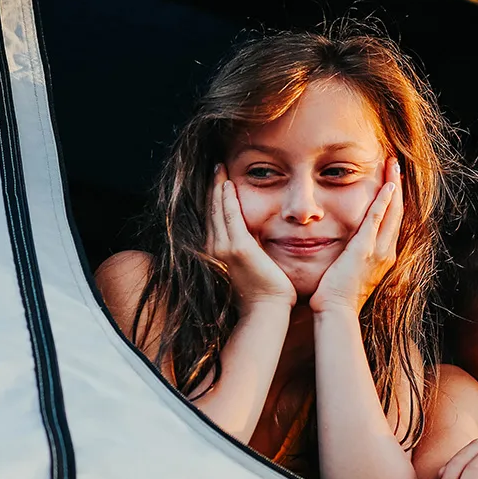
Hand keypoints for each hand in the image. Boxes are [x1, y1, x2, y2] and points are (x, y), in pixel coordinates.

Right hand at [207, 166, 295, 308]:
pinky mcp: (238, 249)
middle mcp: (214, 249)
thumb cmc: (264, 295)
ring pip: (217, 210)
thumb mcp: (250, 268)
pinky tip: (228, 184)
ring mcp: (224, 249)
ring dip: (218, 187)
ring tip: (219, 168)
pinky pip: (230, 217)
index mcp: (217, 253)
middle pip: (210, 210)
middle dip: (212, 187)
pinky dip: (228, 199)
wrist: (266, 312)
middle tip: (216, 166)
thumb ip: (248, 251)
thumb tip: (255, 241)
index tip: (217, 180)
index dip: (213, 198)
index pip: (213, 219)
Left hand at [310, 156, 402, 313]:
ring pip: (392, 212)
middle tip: (395, 163)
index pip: (391, 222)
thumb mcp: (348, 273)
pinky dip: (384, 202)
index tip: (391, 180)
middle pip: (397, 212)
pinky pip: (377, 220)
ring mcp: (379, 251)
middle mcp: (387, 252)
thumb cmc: (336, 297)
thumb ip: (351, 257)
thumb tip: (343, 248)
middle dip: (396, 186)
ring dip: (393, 186)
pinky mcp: (365, 250)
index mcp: (383, 257)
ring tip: (393, 164)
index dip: (393, 199)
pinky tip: (388, 186)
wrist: (336, 312)